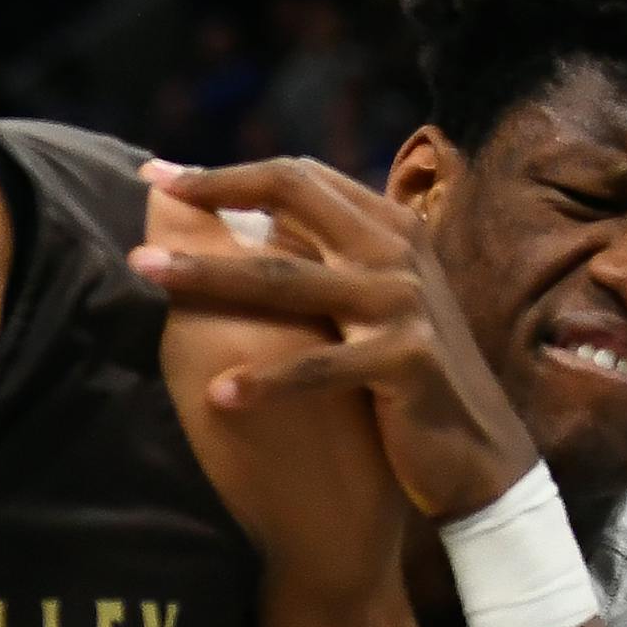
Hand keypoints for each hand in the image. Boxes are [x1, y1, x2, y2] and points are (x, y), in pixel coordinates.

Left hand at [130, 156, 538, 521]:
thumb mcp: (375, 305)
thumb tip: (246, 228)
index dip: (226, 172)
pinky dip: (265, 382)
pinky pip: (318, 367)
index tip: (160, 175)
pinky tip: (219, 395)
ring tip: (145, 271)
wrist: (481, 455)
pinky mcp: (404, 361)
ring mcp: (402, 304)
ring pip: (286, 277)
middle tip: (147, 201)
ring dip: (208, 273)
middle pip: (290, 198)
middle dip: (211, 194)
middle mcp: (396, 252)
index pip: (297, 177)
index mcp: (388, 228)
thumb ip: (330, 261)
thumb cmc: (410, 383)